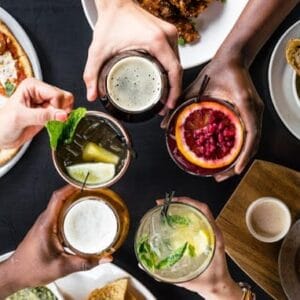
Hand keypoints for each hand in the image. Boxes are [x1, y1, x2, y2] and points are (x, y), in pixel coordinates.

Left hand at [0, 78, 73, 148]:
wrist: (2, 136)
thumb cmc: (4, 124)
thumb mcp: (21, 118)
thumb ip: (43, 115)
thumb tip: (63, 115)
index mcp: (33, 86)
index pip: (57, 94)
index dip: (57, 107)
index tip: (50, 117)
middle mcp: (41, 91)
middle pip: (65, 98)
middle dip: (61, 110)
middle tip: (49, 118)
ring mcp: (46, 101)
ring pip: (67, 105)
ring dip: (61, 115)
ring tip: (48, 121)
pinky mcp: (49, 112)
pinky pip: (64, 113)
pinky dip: (61, 120)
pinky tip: (50, 123)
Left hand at [2, 185, 111, 292]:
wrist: (16, 275)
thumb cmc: (31, 269)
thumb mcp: (62, 267)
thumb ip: (85, 263)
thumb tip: (104, 258)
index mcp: (47, 224)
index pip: (58, 197)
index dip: (71, 187)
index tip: (84, 184)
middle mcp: (44, 220)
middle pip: (61, 197)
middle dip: (76, 191)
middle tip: (92, 191)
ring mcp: (44, 223)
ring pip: (59, 204)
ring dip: (73, 199)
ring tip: (89, 199)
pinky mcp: (46, 227)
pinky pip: (59, 212)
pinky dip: (70, 208)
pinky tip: (79, 215)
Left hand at [83, 0, 181, 113]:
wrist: (115, 3)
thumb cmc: (110, 22)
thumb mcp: (98, 50)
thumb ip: (91, 73)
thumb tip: (92, 95)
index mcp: (155, 41)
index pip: (173, 70)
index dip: (174, 91)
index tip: (168, 105)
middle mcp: (167, 36)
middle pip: (178, 69)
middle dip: (174, 90)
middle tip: (165, 107)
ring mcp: (170, 33)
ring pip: (178, 63)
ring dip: (174, 81)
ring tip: (166, 98)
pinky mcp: (168, 33)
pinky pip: (174, 56)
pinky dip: (171, 70)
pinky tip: (165, 81)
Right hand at [156, 197, 241, 299]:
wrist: (221, 287)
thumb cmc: (212, 281)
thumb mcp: (191, 279)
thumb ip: (171, 277)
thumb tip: (153, 270)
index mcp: (213, 236)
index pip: (203, 210)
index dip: (188, 202)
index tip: (174, 201)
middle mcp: (212, 231)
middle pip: (197, 208)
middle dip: (180, 202)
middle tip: (164, 204)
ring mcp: (209, 232)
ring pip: (196, 212)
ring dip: (181, 207)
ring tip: (166, 208)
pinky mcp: (205, 236)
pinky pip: (195, 220)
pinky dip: (184, 215)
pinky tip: (173, 219)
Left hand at [183, 56, 263, 180]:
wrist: (232, 60)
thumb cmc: (218, 70)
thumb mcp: (197, 87)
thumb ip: (181, 105)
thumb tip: (164, 125)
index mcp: (244, 104)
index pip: (250, 134)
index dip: (243, 155)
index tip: (234, 170)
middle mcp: (253, 111)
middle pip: (252, 144)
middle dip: (239, 164)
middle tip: (222, 177)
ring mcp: (254, 113)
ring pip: (251, 142)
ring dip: (240, 159)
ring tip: (225, 172)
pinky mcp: (250, 114)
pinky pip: (248, 135)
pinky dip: (240, 148)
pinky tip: (229, 156)